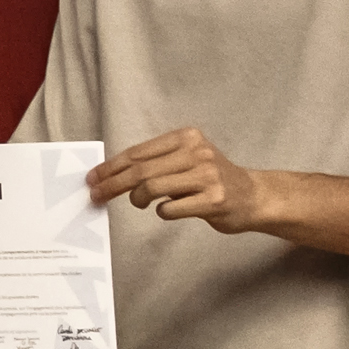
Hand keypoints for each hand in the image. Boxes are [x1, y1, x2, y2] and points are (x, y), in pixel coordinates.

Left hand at [88, 129, 273, 235]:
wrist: (255, 197)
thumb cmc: (212, 180)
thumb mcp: (186, 160)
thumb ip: (156, 163)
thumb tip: (112, 174)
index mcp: (186, 137)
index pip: (137, 152)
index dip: (110, 166)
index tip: (92, 178)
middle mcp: (197, 152)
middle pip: (140, 170)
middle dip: (112, 184)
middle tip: (96, 195)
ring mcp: (208, 176)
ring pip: (151, 187)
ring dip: (136, 199)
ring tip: (138, 203)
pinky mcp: (214, 200)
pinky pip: (171, 208)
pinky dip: (162, 212)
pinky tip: (167, 210)